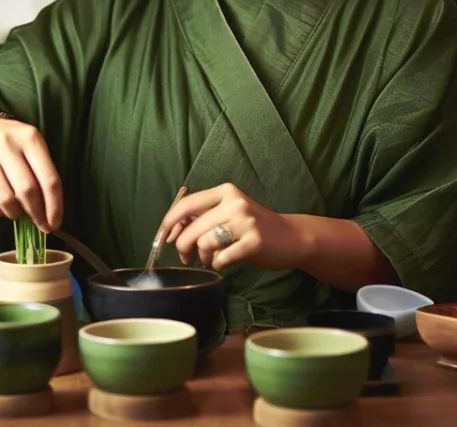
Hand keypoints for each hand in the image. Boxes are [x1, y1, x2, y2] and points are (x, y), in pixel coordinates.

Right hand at [0, 118, 62, 231]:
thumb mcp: (35, 152)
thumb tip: (49, 217)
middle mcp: (5, 143)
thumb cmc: (17, 148)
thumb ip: (43, 178)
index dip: (54, 207)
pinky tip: (2, 207)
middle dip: (36, 213)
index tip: (54, 224)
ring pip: (5, 199)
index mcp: (30, 138)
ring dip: (16, 213)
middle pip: (26, 190)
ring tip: (19, 212)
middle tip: (40, 223)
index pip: (49, 180)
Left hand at [158, 183, 308, 271]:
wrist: (292, 237)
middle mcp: (234, 203)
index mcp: (225, 192)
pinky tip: (224, 263)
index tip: (164, 237)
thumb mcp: (229, 213)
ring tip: (210, 259)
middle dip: (182, 247)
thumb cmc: (253, 227)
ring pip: (204, 243)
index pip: (186, 204)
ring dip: (203, 257)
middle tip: (186, 257)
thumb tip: (171, 232)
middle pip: (191, 228)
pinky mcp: (253, 242)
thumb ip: (203, 217)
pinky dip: (218, 264)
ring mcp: (245, 222)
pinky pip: (222, 258)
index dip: (169, 223)